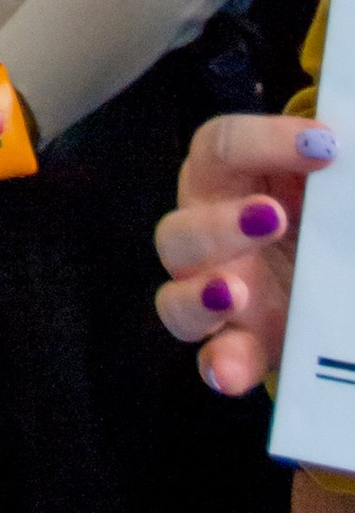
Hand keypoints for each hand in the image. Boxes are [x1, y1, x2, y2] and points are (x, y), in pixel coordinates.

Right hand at [154, 111, 331, 391]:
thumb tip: (349, 146)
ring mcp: (213, 292)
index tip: (326, 146)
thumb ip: (339, 177)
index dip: (264, 140)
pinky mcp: (235, 343)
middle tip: (274, 218)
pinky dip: (220, 364)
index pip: (221, 147)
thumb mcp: (333, 189)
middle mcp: (206, 232)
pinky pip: (211, 358)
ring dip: (201, 295)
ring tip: (234, 294)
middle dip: (222, 224)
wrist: (331, 270)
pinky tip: (230, 372)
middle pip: (182, 227)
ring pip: (176, 297)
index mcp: (228, 179)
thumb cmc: (322, 209)